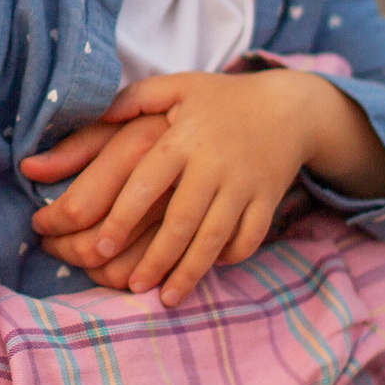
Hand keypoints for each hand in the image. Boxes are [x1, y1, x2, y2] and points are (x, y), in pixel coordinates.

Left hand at [21, 72, 328, 304]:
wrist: (289, 107)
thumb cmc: (220, 99)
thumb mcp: (176, 86)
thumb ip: (133, 99)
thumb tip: (96, 115)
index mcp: (184, 137)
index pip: (147, 181)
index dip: (122, 217)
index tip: (101, 246)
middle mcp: (215, 163)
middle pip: (182, 220)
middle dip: (156, 257)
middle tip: (132, 285)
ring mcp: (245, 184)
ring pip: (216, 237)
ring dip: (190, 271)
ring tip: (167, 298)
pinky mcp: (269, 200)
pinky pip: (249, 238)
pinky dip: (231, 257)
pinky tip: (209, 269)